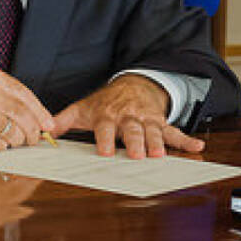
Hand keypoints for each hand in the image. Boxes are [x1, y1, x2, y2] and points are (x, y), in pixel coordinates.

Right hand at [0, 68, 54, 150]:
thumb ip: (13, 98)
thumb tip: (43, 120)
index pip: (26, 97)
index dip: (41, 113)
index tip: (48, 125)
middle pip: (24, 117)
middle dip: (32, 131)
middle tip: (32, 138)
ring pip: (14, 134)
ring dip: (16, 140)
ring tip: (7, 137)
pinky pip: (1, 145)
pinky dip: (1, 146)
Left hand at [50, 74, 203, 158]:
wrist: (131, 85)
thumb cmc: (104, 103)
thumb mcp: (83, 108)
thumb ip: (63, 120)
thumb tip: (42, 133)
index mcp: (107, 115)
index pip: (105, 128)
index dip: (105, 139)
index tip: (104, 152)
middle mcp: (128, 117)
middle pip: (132, 130)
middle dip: (135, 142)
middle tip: (138, 155)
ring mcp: (146, 119)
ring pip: (153, 131)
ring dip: (157, 143)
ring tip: (161, 155)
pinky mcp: (160, 122)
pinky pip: (174, 131)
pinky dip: (186, 140)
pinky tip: (198, 147)